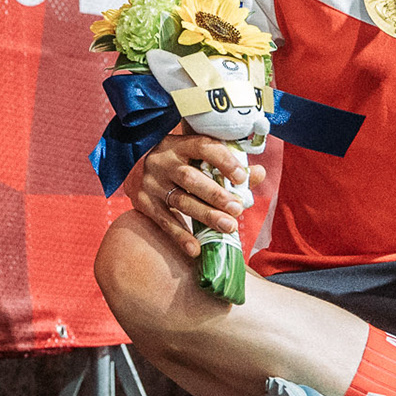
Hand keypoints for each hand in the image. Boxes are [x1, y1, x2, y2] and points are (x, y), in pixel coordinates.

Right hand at [130, 124, 261, 257]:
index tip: (242, 177)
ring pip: (180, 201)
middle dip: (216, 195)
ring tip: (229, 227)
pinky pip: (164, 222)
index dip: (224, 161)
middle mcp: (163, 162)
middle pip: (191, 178)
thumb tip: (258, 174)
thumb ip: (228, 165)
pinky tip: (196, 249)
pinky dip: (180, 237)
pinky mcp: (143, 202)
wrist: (137, 168)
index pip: (203, 147)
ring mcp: (152, 183)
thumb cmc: (179, 162)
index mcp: (180, 145)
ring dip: (206, 216)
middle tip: (238, 209)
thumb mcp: (198, 156)